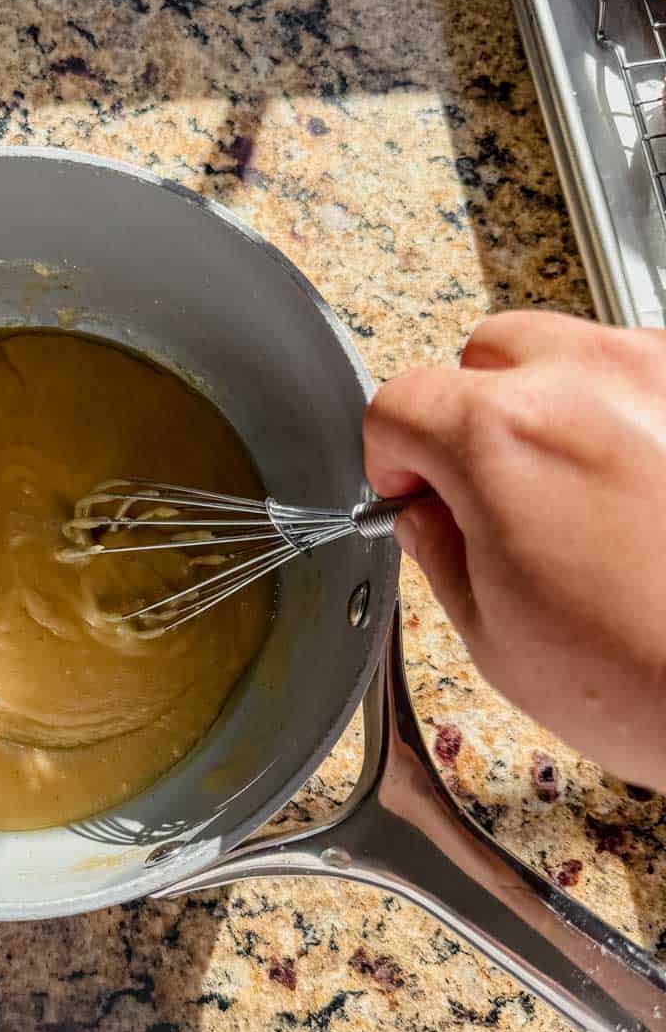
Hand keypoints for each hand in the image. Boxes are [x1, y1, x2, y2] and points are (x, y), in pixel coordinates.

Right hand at [364, 311, 665, 792]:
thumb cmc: (651, 677)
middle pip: (488, 355)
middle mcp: (589, 382)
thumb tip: (430, 519)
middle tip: (490, 492)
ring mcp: (664, 379)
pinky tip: (639, 497)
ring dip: (558, 410)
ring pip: (576, 354)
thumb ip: (440, 553)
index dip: (393, 459)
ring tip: (578, 500)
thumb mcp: (495, 636)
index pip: (401, 403)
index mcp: (504, 436)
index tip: (410, 489)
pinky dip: (631, 422)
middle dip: (474, 416)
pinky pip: (650, 382)